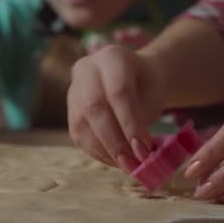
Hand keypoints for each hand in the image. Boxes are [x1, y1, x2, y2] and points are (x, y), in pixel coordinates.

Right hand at [67, 45, 164, 170]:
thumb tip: (137, 153)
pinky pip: (79, 136)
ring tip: (127, 166)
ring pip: (82, 124)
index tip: (144, 149)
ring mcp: (73, 90)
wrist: (132, 77)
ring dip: (105, 151)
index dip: (130, 123)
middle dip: (115, 141)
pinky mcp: (69, 111)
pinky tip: (116, 161)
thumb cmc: (146, 86)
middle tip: (133, 163)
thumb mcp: (154, 94)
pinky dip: (98, 153)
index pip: (118, 92)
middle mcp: (86, 69)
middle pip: (94, 108)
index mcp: (112, 56)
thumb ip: (143, 119)